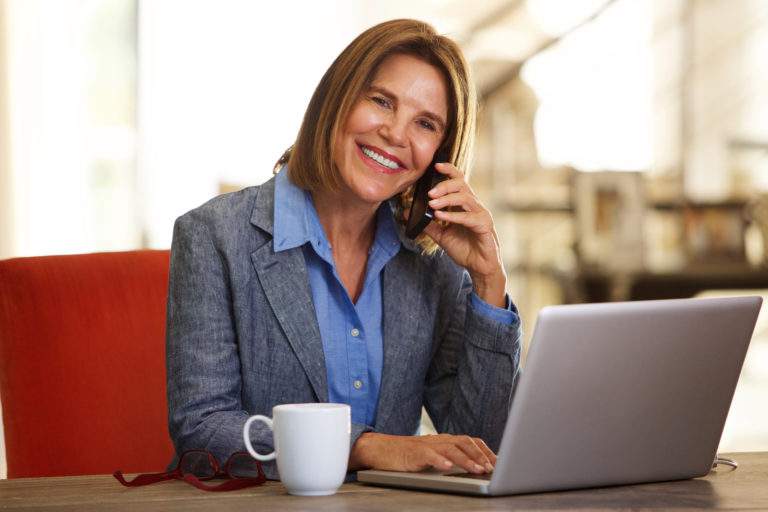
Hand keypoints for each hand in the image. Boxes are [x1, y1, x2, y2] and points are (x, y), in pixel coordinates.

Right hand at [348, 432, 495, 473]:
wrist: (380, 449)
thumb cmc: (408, 455)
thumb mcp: (433, 455)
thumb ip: (451, 458)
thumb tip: (475, 467)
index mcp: (445, 440)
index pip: (470, 441)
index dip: (485, 450)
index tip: (498, 462)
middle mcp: (438, 440)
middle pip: (464, 442)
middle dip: (480, 455)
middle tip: (491, 468)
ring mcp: (426, 445)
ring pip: (450, 449)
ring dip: (466, 460)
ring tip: (476, 469)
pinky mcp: (414, 453)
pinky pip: (429, 455)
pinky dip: (440, 460)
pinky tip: (448, 467)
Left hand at [421, 162, 506, 306]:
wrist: (479, 267)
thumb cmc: (464, 248)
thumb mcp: (441, 236)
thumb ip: (426, 224)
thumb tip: (406, 214)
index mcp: (464, 204)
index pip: (459, 180)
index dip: (449, 170)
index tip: (435, 166)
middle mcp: (474, 206)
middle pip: (461, 185)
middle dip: (444, 185)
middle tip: (429, 193)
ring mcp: (481, 214)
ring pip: (465, 197)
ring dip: (447, 199)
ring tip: (432, 204)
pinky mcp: (484, 226)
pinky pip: (469, 217)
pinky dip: (453, 215)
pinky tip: (440, 216)